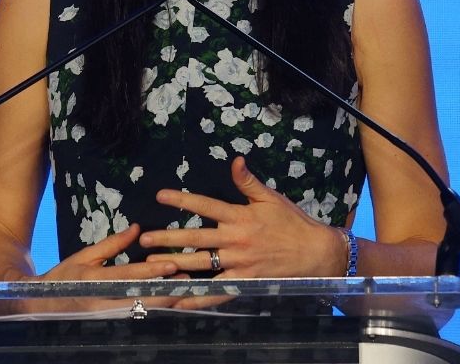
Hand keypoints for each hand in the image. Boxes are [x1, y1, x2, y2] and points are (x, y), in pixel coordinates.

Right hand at [16, 224, 182, 312]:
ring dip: (162, 305)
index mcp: (93, 280)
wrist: (39, 306)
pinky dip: (151, 314)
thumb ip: (112, 244)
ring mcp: (104, 318)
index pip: (127, 276)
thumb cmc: (64, 277)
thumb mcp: (85, 256)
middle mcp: (100, 302)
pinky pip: (133, 320)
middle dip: (164, 292)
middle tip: (186, 284)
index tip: (172, 265)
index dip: (150, 271)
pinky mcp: (107, 326)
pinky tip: (168, 308)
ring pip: (139, 313)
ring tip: (182, 296)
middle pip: (138, 299)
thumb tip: (136, 228)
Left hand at [139, 157, 345, 306]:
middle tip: (144, 239)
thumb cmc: (292, 224)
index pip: (205, 206)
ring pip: (201, 265)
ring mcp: (239, 263)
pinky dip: (197, 296)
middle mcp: (236, 240)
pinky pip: (217, 291)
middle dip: (168, 238)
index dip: (182, 200)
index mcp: (240, 217)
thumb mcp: (271, 198)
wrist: (316, 254)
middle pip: (196, 239)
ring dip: (175, 265)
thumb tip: (236, 160)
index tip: (160, 196)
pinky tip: (179, 298)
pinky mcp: (244, 282)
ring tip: (151, 266)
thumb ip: (248, 182)